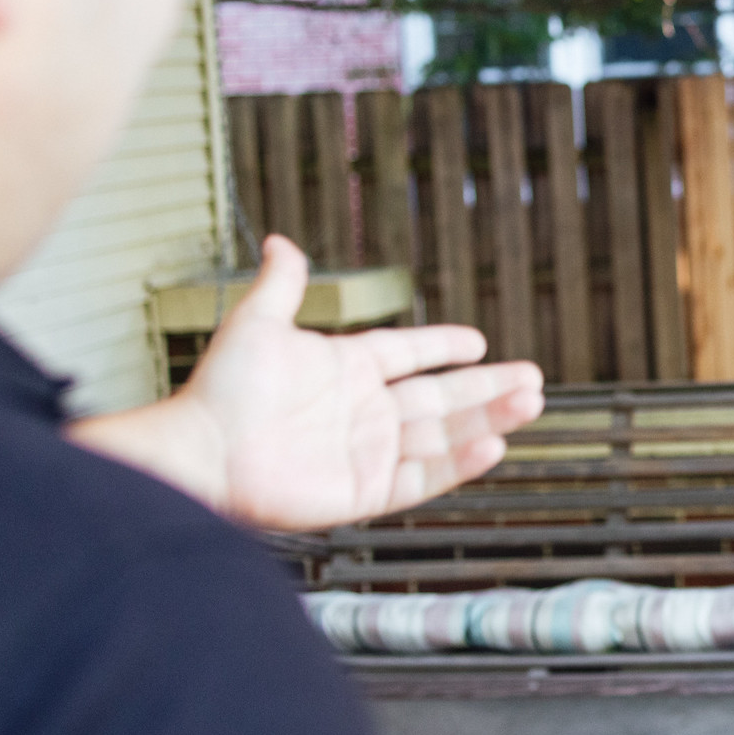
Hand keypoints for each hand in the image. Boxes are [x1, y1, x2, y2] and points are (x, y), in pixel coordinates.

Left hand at [72, 236, 544, 529]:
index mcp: (345, 369)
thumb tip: (281, 242)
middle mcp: (363, 412)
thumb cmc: (220, 392)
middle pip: (441, 397)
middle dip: (488, 387)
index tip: (479, 342)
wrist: (200, 456)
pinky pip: (424, 478)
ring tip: (530, 403)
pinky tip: (492, 445)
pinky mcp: (365, 492)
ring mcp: (367, 452)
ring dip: (488, 419)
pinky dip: (460, 465)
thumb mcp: (255, 325)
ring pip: (443, 436)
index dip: (442, 346)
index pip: (408, 354)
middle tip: (533, 377)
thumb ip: (281, 285)